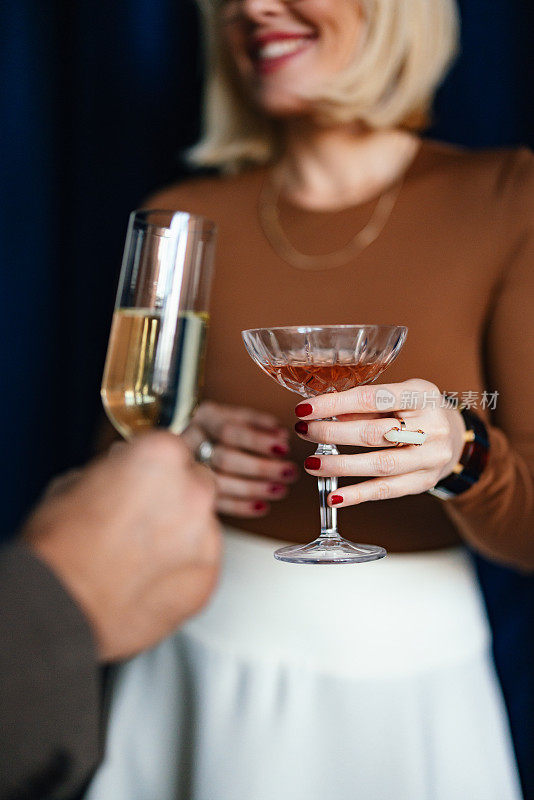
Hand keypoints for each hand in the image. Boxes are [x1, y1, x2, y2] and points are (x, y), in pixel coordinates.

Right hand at [22, 432, 220, 661]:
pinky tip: (149, 579)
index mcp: (161, 456)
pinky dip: (182, 569)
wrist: (60, 607)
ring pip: (202, 525)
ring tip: (141, 555)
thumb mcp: (77, 483)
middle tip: (142, 517)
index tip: (144, 477)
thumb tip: (123, 473)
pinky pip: (201, 563)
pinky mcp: (209, 577)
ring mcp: (206, 536)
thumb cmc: (61, 548)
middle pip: (196, 482)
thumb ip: (115, 472)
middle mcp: (192, 491)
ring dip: (182, 533)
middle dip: (176, 495)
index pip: (174, 447)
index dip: (155, 465)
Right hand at [183, 401, 298, 517]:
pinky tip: (262, 506)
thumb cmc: (222, 429)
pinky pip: (217, 502)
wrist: (186, 448)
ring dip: (254, 487)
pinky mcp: (192, 491)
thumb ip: (256, 424)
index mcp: (206, 417)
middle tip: (290, 471)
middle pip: (225, 458)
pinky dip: (241, 506)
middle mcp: (192, 442)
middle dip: (261, 467)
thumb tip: (282, 435)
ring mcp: (188, 469)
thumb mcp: (236, 416)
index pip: (229, 429)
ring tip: (281, 489)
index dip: (258, 440)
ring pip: (220, 482)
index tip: (284, 446)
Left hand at [294, 379, 465, 506]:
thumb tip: (322, 413)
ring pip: (380, 464)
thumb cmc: (416, 411)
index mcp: (422, 394)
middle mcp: (432, 425)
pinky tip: (334, 496)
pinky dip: (357, 495)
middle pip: (375, 433)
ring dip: (340, 466)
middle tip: (304, 432)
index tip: (305, 409)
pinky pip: (387, 490)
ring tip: (312, 463)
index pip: (373, 398)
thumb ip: (364, 405)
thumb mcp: (397, 397)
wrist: (455, 437)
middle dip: (332, 434)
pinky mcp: (424, 481)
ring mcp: (431, 457)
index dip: (335, 404)